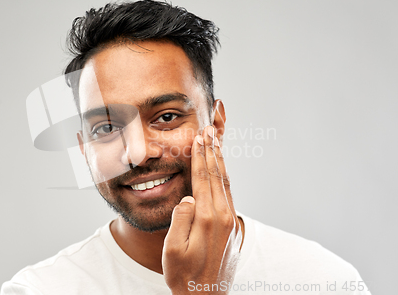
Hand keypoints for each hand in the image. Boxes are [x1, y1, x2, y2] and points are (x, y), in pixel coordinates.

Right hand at [162, 125, 241, 294]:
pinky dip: (223, 178)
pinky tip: (220, 172)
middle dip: (212, 151)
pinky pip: (228, 195)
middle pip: (217, 176)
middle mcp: (223, 217)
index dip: (201, 156)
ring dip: (220, 162)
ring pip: (226, 184)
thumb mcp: (172, 250)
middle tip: (210, 130)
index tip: (200, 138)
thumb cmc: (183, 275)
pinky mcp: (232, 228)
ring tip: (216, 143)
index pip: (203, 179)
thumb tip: (188, 198)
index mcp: (207, 219)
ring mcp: (230, 222)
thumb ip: (180, 220)